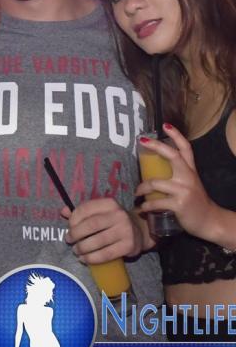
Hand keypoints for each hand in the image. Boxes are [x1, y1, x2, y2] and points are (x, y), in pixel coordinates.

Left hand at [62, 198, 143, 262]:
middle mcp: (118, 215)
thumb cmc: (112, 221)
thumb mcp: (99, 212)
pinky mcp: (129, 246)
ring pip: (98, 241)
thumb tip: (63, 211)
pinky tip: (85, 259)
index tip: (69, 228)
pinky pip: (107, 254)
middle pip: (91, 225)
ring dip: (83, 248)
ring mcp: (125, 230)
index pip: (86, 209)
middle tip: (69, 240)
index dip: (73, 219)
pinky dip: (93, 258)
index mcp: (109, 203)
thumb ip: (82, 212)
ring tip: (76, 251)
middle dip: (76, 234)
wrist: (139, 231)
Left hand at [136, 123, 218, 239]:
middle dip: (156, 147)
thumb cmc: (194, 201)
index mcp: (190, 170)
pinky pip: (156, 202)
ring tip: (136, 193)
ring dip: (141, 189)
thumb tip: (151, 169)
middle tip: (141, 141)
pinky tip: (142, 208)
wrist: (210, 222)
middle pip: (173, 156)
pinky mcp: (179, 204)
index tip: (165, 124)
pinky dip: (146, 206)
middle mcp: (188, 177)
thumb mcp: (189, 184)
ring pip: (155, 183)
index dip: (176, 135)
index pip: (186, 148)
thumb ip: (176, 174)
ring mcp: (184, 190)